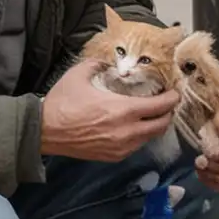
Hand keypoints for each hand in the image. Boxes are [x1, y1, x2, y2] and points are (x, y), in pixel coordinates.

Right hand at [40, 60, 178, 161]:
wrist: (44, 132)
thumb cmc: (61, 103)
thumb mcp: (79, 74)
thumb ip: (98, 64)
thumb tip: (109, 61)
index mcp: (122, 110)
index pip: (160, 106)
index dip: (172, 99)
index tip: (175, 92)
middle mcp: (127, 132)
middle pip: (161, 125)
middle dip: (168, 113)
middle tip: (167, 103)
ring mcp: (121, 147)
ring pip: (150, 137)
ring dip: (155, 125)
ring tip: (152, 114)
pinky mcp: (113, 156)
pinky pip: (136, 146)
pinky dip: (141, 136)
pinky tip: (134, 126)